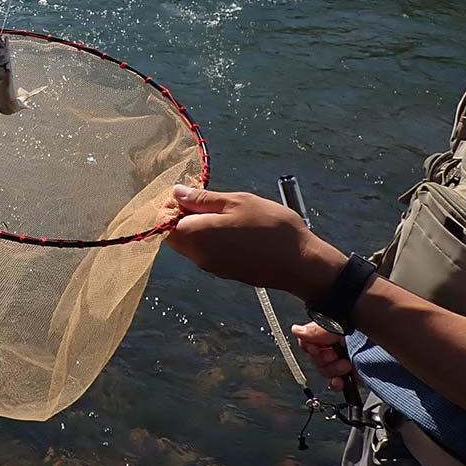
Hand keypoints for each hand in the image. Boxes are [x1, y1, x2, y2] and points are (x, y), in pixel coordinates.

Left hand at [165, 186, 345, 300]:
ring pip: (190, 244)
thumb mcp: (237, 202)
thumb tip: (176, 193)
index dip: (170, 205)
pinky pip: (206, 252)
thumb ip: (202, 199)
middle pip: (174, 235)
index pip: (163, 222)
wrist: (302, 264)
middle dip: (182, 215)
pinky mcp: (225, 272)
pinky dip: (210, 238)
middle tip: (207, 200)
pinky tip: (233, 228)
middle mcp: (198, 256)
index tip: (189, 193)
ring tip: (224, 212)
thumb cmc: (271, 228)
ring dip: (197, 227)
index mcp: (196, 236)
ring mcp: (211, 267)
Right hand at [292, 321, 358, 391]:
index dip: (312, 348)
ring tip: (346, 365)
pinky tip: (341, 381)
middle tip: (336, 356)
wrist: (387, 340)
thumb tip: (296, 331)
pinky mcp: (352, 373)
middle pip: (315, 359)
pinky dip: (338, 383)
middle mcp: (333, 345)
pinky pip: (337, 383)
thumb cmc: (363, 328)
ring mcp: (342, 359)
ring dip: (333, 370)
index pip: (307, 343)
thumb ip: (316, 331)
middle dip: (325, 360)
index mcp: (327, 332)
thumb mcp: (337, 326)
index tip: (319, 349)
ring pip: (325, 371)